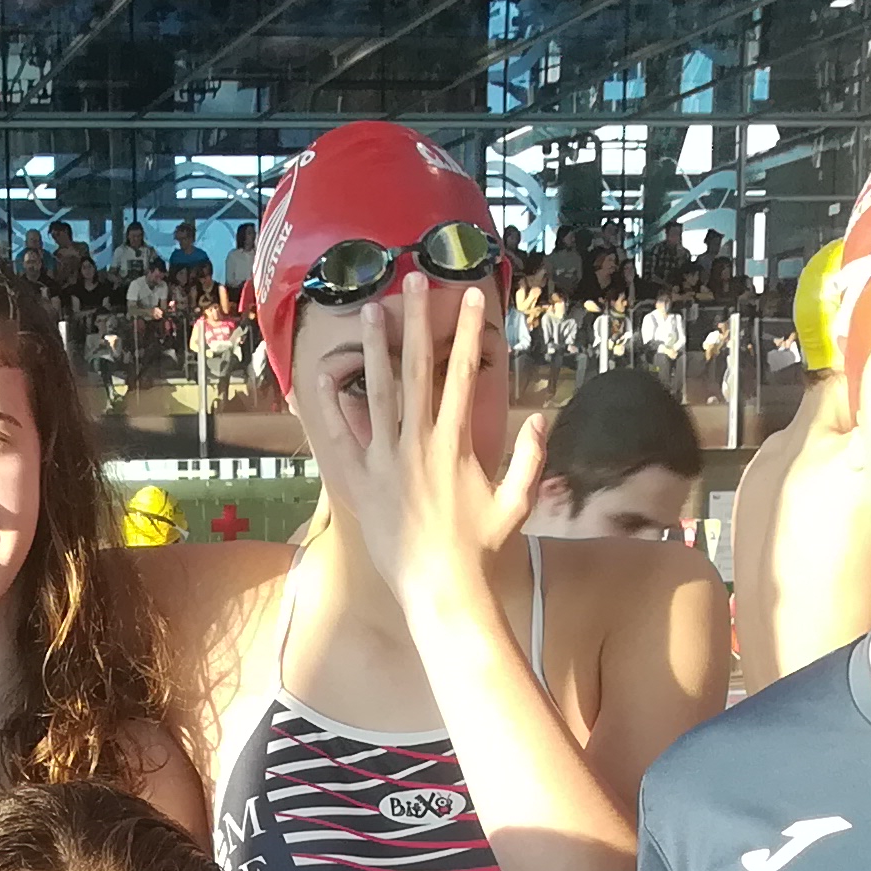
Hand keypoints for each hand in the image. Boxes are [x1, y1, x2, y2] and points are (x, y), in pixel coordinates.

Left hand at [322, 272, 541, 634]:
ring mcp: (385, 461)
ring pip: (376, 392)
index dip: (466, 331)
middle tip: (412, 280)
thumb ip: (531, 457)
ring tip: (369, 310)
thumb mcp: (516, 502)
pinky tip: (327, 376)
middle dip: (415, 321)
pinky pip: (342, 437)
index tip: (468, 295)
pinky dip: (332, 406)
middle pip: (415, 368)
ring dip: (373, 348)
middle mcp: (417, 443)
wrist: (441, 589)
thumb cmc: (481, 548)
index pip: (461, 373)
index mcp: (455, 442)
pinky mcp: (361, 482)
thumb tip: (543, 416)